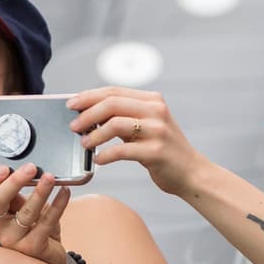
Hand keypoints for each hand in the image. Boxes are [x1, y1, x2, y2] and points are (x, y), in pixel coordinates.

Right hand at [0, 163, 69, 263]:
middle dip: (15, 181)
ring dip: (40, 191)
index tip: (5, 168)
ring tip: (51, 178)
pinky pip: (47, 222)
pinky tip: (64, 193)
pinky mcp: (32, 248)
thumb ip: (18, 193)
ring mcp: (13, 240)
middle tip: (31, 169)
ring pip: (25, 211)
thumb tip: (25, 171)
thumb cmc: (34, 229)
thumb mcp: (22, 208)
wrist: (48, 258)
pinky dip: (58, 205)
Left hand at [66, 87, 206, 196]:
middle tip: (73, 126)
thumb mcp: (147, 125)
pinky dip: (106, 155)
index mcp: (152, 100)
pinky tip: (99, 160)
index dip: (89, 96)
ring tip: (84, 144)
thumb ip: (124, 116)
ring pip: (115, 124)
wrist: (191, 172)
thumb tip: (89, 113)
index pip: (114, 91)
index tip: (72, 104)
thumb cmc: (163, 149)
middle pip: (112, 104)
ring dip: (94, 135)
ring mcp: (157, 130)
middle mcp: (156, 111)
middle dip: (87, 114)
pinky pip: (122, 150)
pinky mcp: (156, 151)